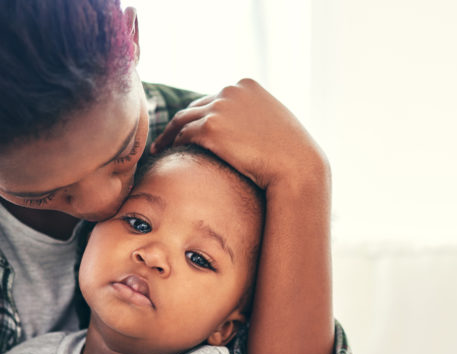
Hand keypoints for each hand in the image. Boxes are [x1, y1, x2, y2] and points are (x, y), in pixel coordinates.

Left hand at [151, 78, 327, 188]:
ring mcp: (219, 107)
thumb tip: (243, 129)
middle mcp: (230, 90)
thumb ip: (256, 117)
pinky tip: (166, 153)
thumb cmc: (291, 152)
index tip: (193, 127)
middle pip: (196, 106)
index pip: (216, 98)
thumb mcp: (276, 123)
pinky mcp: (210, 128)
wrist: (296, 166)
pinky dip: (172, 143)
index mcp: (246, 85)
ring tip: (160, 146)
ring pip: (183, 119)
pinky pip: (183, 134)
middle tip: (170, 138)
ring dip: (170, 133)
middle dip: (185, 122)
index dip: (203, 114)